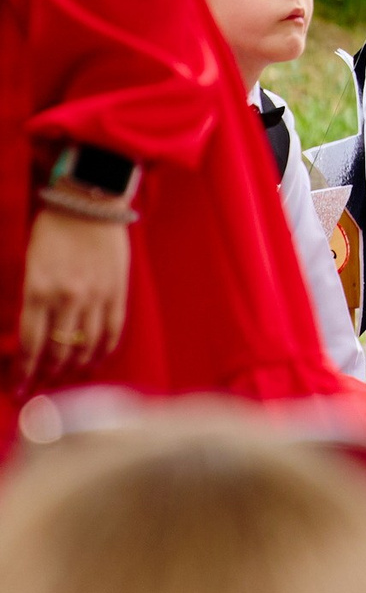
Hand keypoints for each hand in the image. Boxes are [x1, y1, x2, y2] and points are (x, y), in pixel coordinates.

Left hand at [19, 208, 129, 385]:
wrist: (89, 203)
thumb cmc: (53, 231)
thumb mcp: (30, 266)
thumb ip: (32, 300)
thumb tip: (32, 336)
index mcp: (38, 290)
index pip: (31, 345)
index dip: (25, 372)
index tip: (20, 389)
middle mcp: (67, 298)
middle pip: (59, 350)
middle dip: (49, 373)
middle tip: (44, 384)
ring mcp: (95, 295)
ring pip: (86, 344)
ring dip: (76, 365)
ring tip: (68, 375)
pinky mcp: (117, 290)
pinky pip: (113, 329)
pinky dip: (104, 349)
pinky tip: (96, 360)